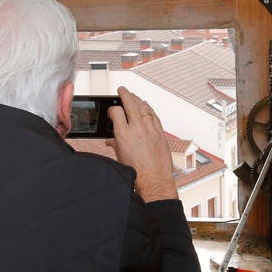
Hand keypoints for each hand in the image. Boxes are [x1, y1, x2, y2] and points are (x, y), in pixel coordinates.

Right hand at [106, 87, 178, 201]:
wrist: (154, 181)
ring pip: (144, 108)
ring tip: (134, 97)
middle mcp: (138, 129)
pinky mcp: (160, 134)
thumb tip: (111, 140)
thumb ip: (114, 144)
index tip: (112, 111)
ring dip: (138, 100)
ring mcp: (151, 130)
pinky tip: (146, 108)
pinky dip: (149, 110)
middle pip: (131, 104)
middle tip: (122, 90)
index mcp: (124, 135)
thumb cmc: (137, 173)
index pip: (116, 112)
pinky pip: (154, 116)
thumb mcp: (120, 156)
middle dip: (125, 94)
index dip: (112, 109)